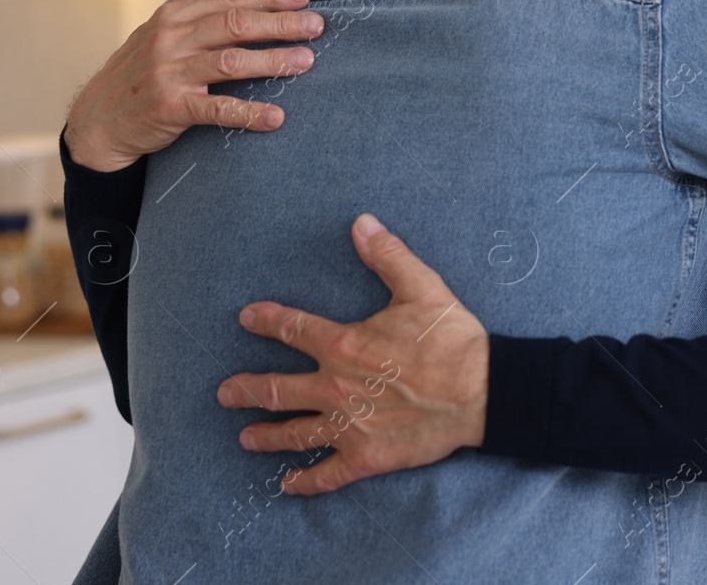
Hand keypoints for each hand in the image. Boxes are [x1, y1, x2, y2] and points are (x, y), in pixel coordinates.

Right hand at [62, 0, 323, 171]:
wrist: (98, 119)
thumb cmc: (136, 71)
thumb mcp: (157, 28)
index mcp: (173, 17)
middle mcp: (171, 40)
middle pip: (235, 25)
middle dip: (280, 23)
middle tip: (317, 26)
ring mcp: (170, 73)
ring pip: (231, 63)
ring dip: (272, 61)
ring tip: (306, 62)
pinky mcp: (170, 108)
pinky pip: (216, 110)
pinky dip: (248, 113)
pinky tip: (277, 117)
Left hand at [216, 214, 489, 495]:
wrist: (481, 391)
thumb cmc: (451, 339)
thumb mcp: (422, 287)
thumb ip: (387, 255)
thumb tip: (361, 223)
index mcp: (344, 345)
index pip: (292, 329)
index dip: (266, 321)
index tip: (246, 318)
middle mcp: (335, 387)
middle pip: (277, 390)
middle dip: (246, 389)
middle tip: (225, 392)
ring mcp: (348, 426)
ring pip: (294, 433)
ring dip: (265, 435)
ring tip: (244, 438)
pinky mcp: (366, 457)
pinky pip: (327, 474)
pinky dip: (305, 481)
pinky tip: (288, 484)